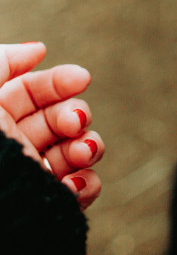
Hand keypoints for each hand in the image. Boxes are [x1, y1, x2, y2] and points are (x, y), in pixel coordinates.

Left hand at [0, 42, 103, 209]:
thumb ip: (3, 61)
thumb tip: (39, 49)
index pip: (35, 91)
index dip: (61, 81)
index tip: (81, 78)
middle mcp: (15, 143)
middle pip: (62, 118)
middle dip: (77, 114)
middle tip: (74, 123)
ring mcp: (32, 174)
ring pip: (78, 151)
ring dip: (89, 146)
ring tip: (81, 152)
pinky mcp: (46, 204)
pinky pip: (81, 190)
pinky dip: (87, 184)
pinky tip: (73, 183)